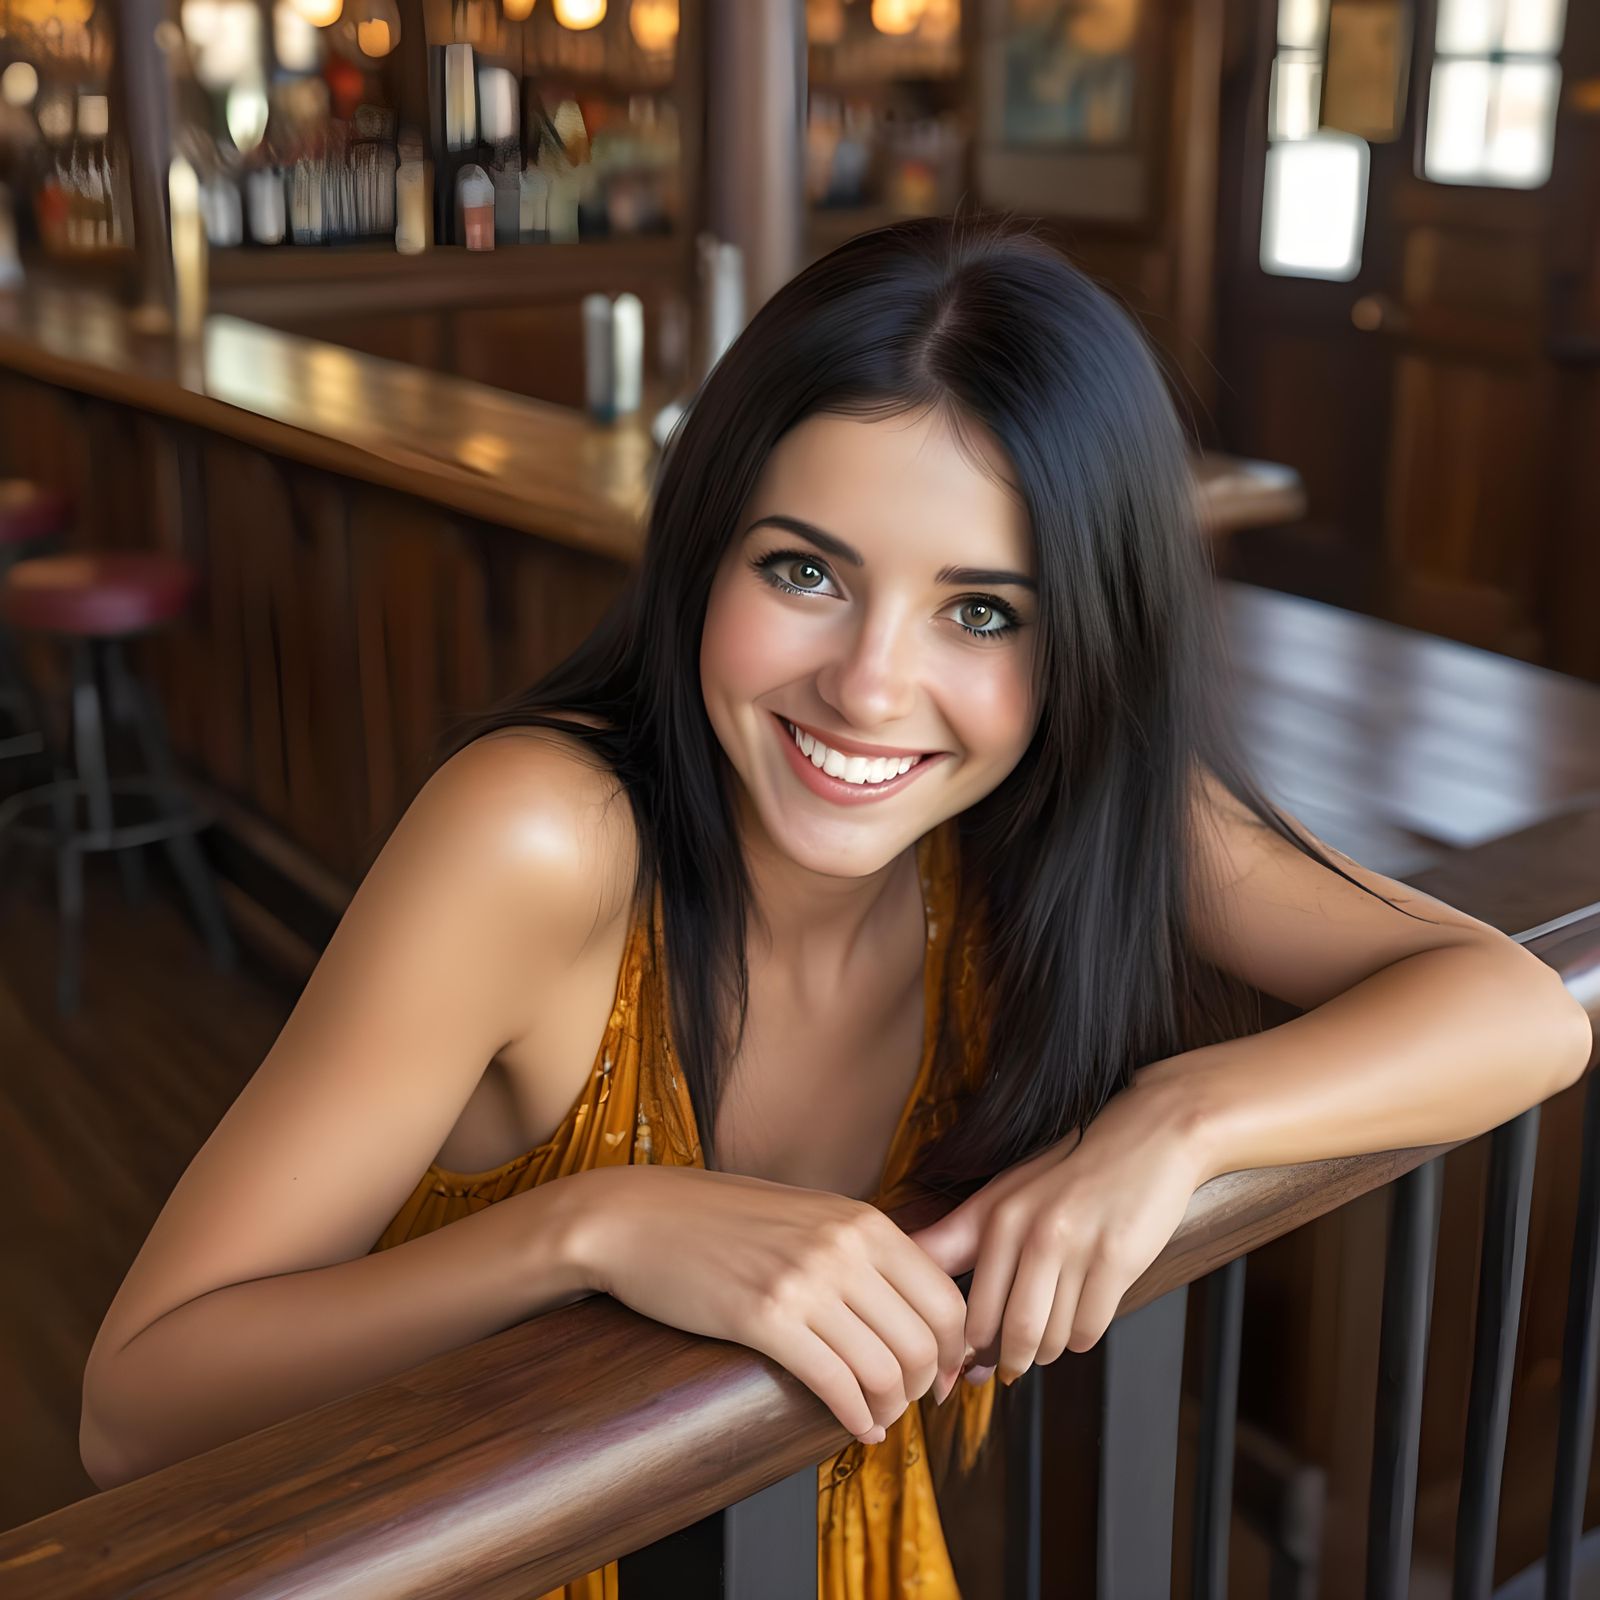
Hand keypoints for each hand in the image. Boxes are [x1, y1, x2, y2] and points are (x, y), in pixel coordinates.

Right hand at [565, 1164, 972, 1444]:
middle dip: (926, 1387)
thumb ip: (861, 1249)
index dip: (955, 1351)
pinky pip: (835, 1383)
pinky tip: (855, 1427)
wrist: (638, 1217)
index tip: (943, 1377)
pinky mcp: (762, 1317)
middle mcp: (843, 1246)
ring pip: (886, 1369)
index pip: (945, 1298)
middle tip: (908, 1404)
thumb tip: (914, 1308)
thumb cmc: (720, 1221)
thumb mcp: (808, 1214)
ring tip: (877, 1418)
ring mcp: (804, 1280)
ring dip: (891, 1409)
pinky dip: (855, 1418)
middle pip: (925, 1341)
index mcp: (862, 1220)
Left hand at [905, 1075, 1208, 1383]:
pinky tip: (1083, 1309)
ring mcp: (1074, 1245)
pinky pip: (1089, 1330)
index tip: (960, 1371)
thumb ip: (958, 1245)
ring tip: (1050, 1329)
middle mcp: (1029, 1230)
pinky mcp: (1117, 1259)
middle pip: (1007, 1333)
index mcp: (994, 1215)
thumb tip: (928, 1309)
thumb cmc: (1072, 1172)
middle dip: (1008, 1359)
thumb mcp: (1006, 1195)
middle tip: (1011, 1365)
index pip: (962, 1306)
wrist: (1149, 1136)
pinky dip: (1082, 1335)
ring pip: (1050, 1338)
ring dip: (1048, 1348)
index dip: (959, 1349)